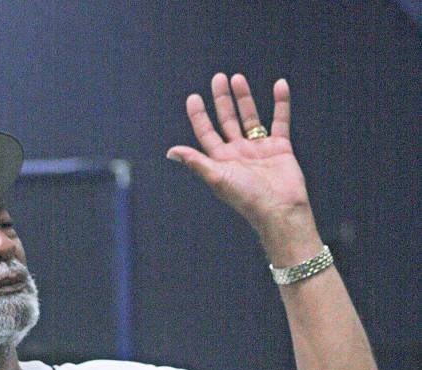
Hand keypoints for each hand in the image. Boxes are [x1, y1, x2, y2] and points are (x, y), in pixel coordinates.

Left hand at [167, 73, 310, 234]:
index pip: (207, 133)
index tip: (194, 97)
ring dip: (244, 98)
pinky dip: (281, 103)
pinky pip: (280, 120)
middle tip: (218, 78)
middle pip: (227, 120)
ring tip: (237, 78)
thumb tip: (171, 151)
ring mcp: (259, 149)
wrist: (279, 209)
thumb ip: (196, 162)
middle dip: (221, 100)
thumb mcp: (217, 177)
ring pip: (250, 117)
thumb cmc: (247, 198)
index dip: (199, 116)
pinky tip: (279, 85)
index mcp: (222, 160)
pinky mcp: (280, 147)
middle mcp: (239, 153)